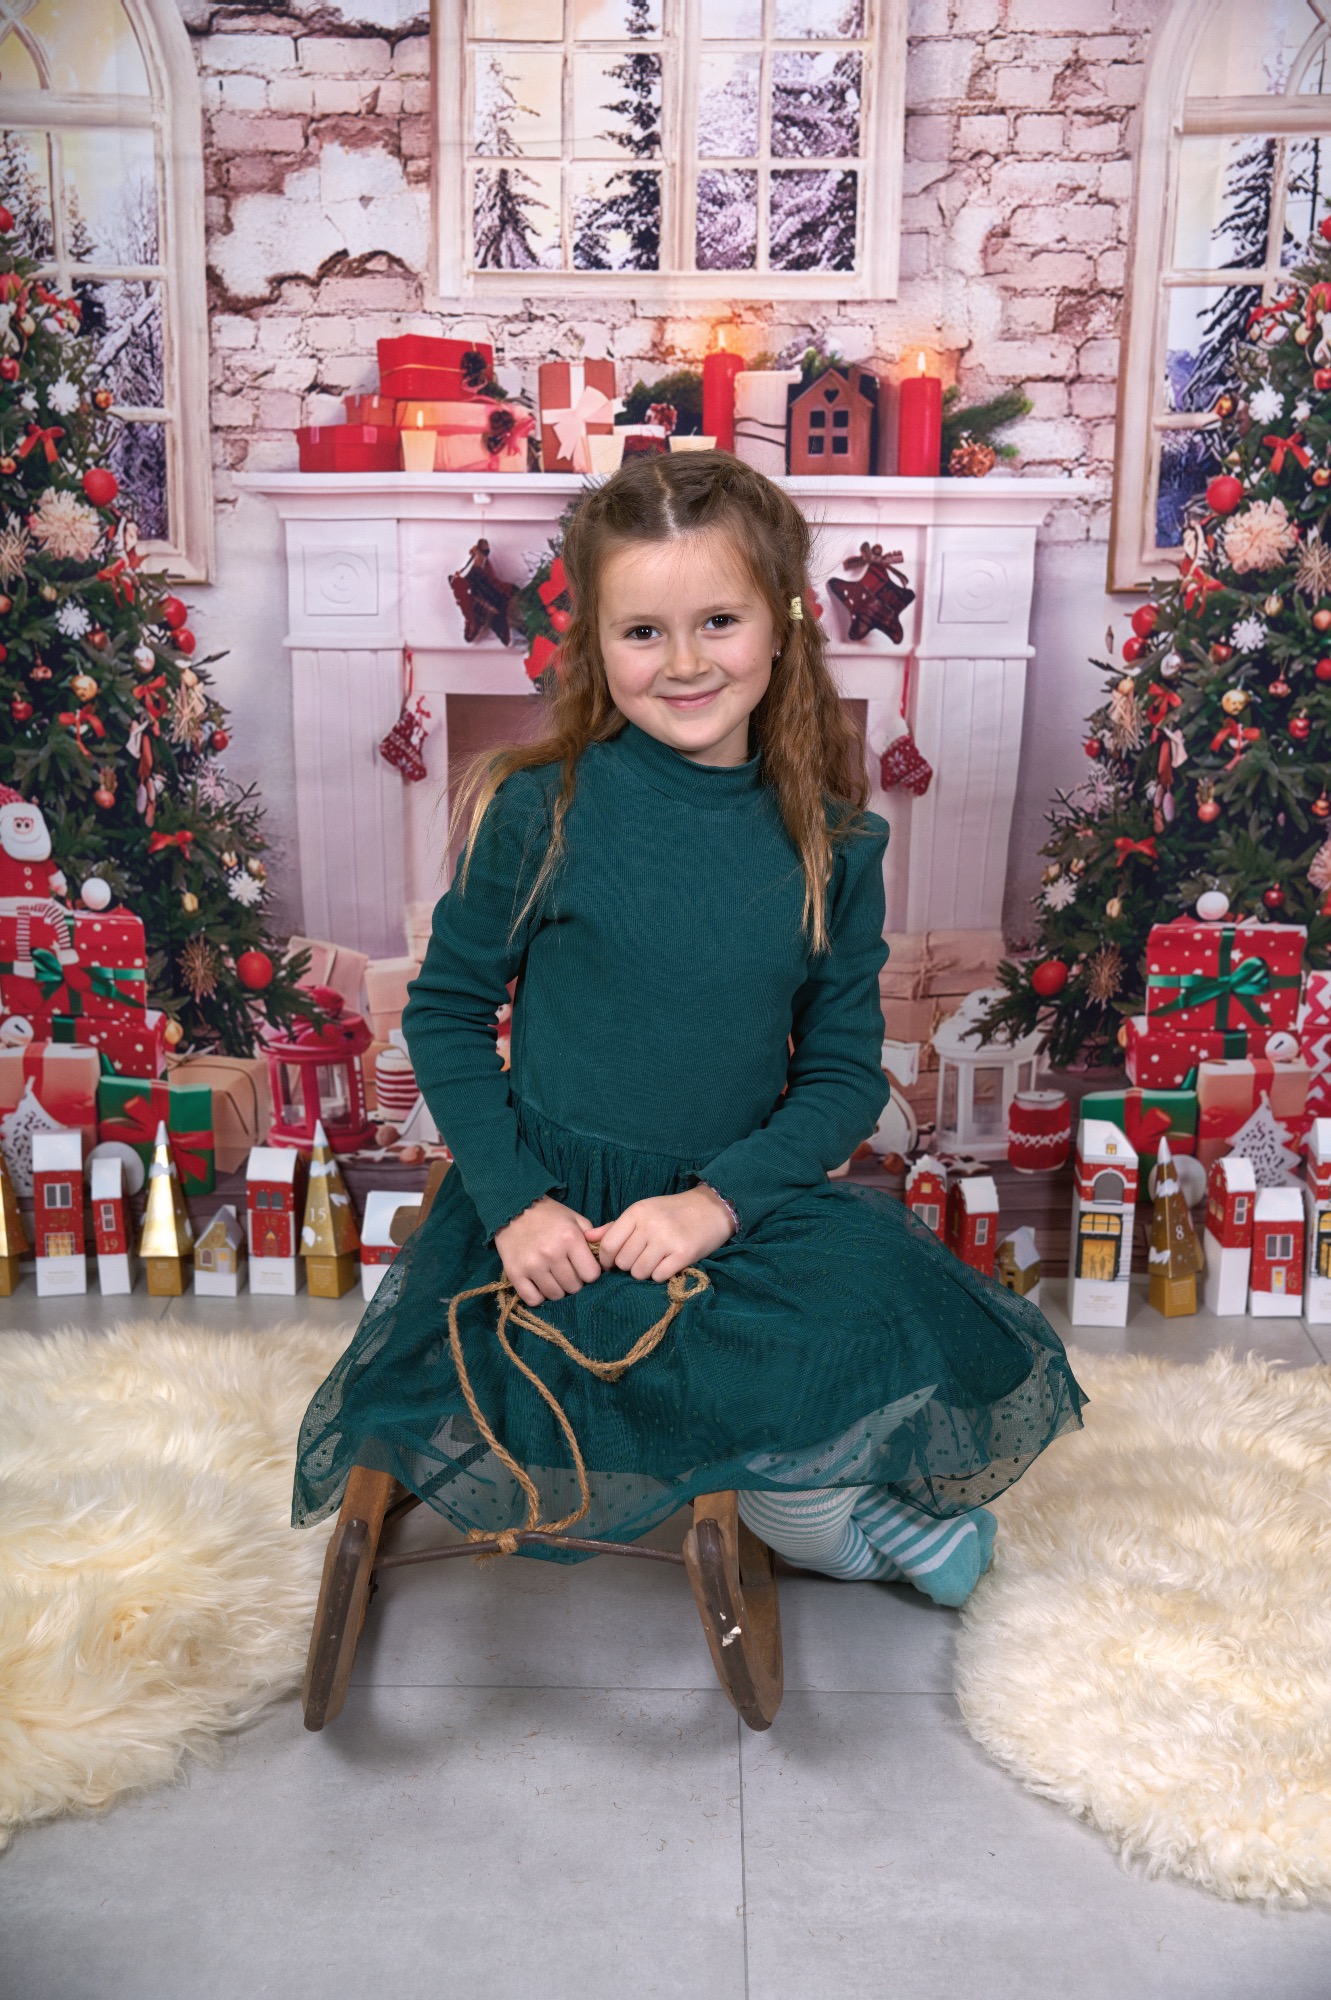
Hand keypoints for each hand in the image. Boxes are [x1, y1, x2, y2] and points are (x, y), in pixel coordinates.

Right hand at [494, 1194, 602, 1307]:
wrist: (513, 1209)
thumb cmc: (549, 1216)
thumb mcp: (576, 1219)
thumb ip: (597, 1236)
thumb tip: (610, 1259)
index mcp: (570, 1238)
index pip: (591, 1275)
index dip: (590, 1273)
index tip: (583, 1267)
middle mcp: (551, 1253)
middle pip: (574, 1288)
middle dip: (574, 1282)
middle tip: (567, 1271)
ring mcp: (532, 1264)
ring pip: (555, 1295)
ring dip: (557, 1289)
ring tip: (553, 1276)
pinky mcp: (514, 1273)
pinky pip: (533, 1300)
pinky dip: (538, 1296)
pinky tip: (539, 1283)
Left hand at [584, 1185, 735, 1283]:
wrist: (712, 1208)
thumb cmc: (672, 1212)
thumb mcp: (643, 1212)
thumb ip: (615, 1226)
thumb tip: (587, 1238)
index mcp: (637, 1212)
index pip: (609, 1245)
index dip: (607, 1260)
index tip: (613, 1264)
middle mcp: (650, 1225)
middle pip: (623, 1262)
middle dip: (628, 1266)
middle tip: (640, 1259)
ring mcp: (667, 1239)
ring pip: (639, 1272)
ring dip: (644, 1272)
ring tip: (654, 1262)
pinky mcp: (684, 1253)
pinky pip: (659, 1276)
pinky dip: (660, 1275)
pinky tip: (667, 1264)